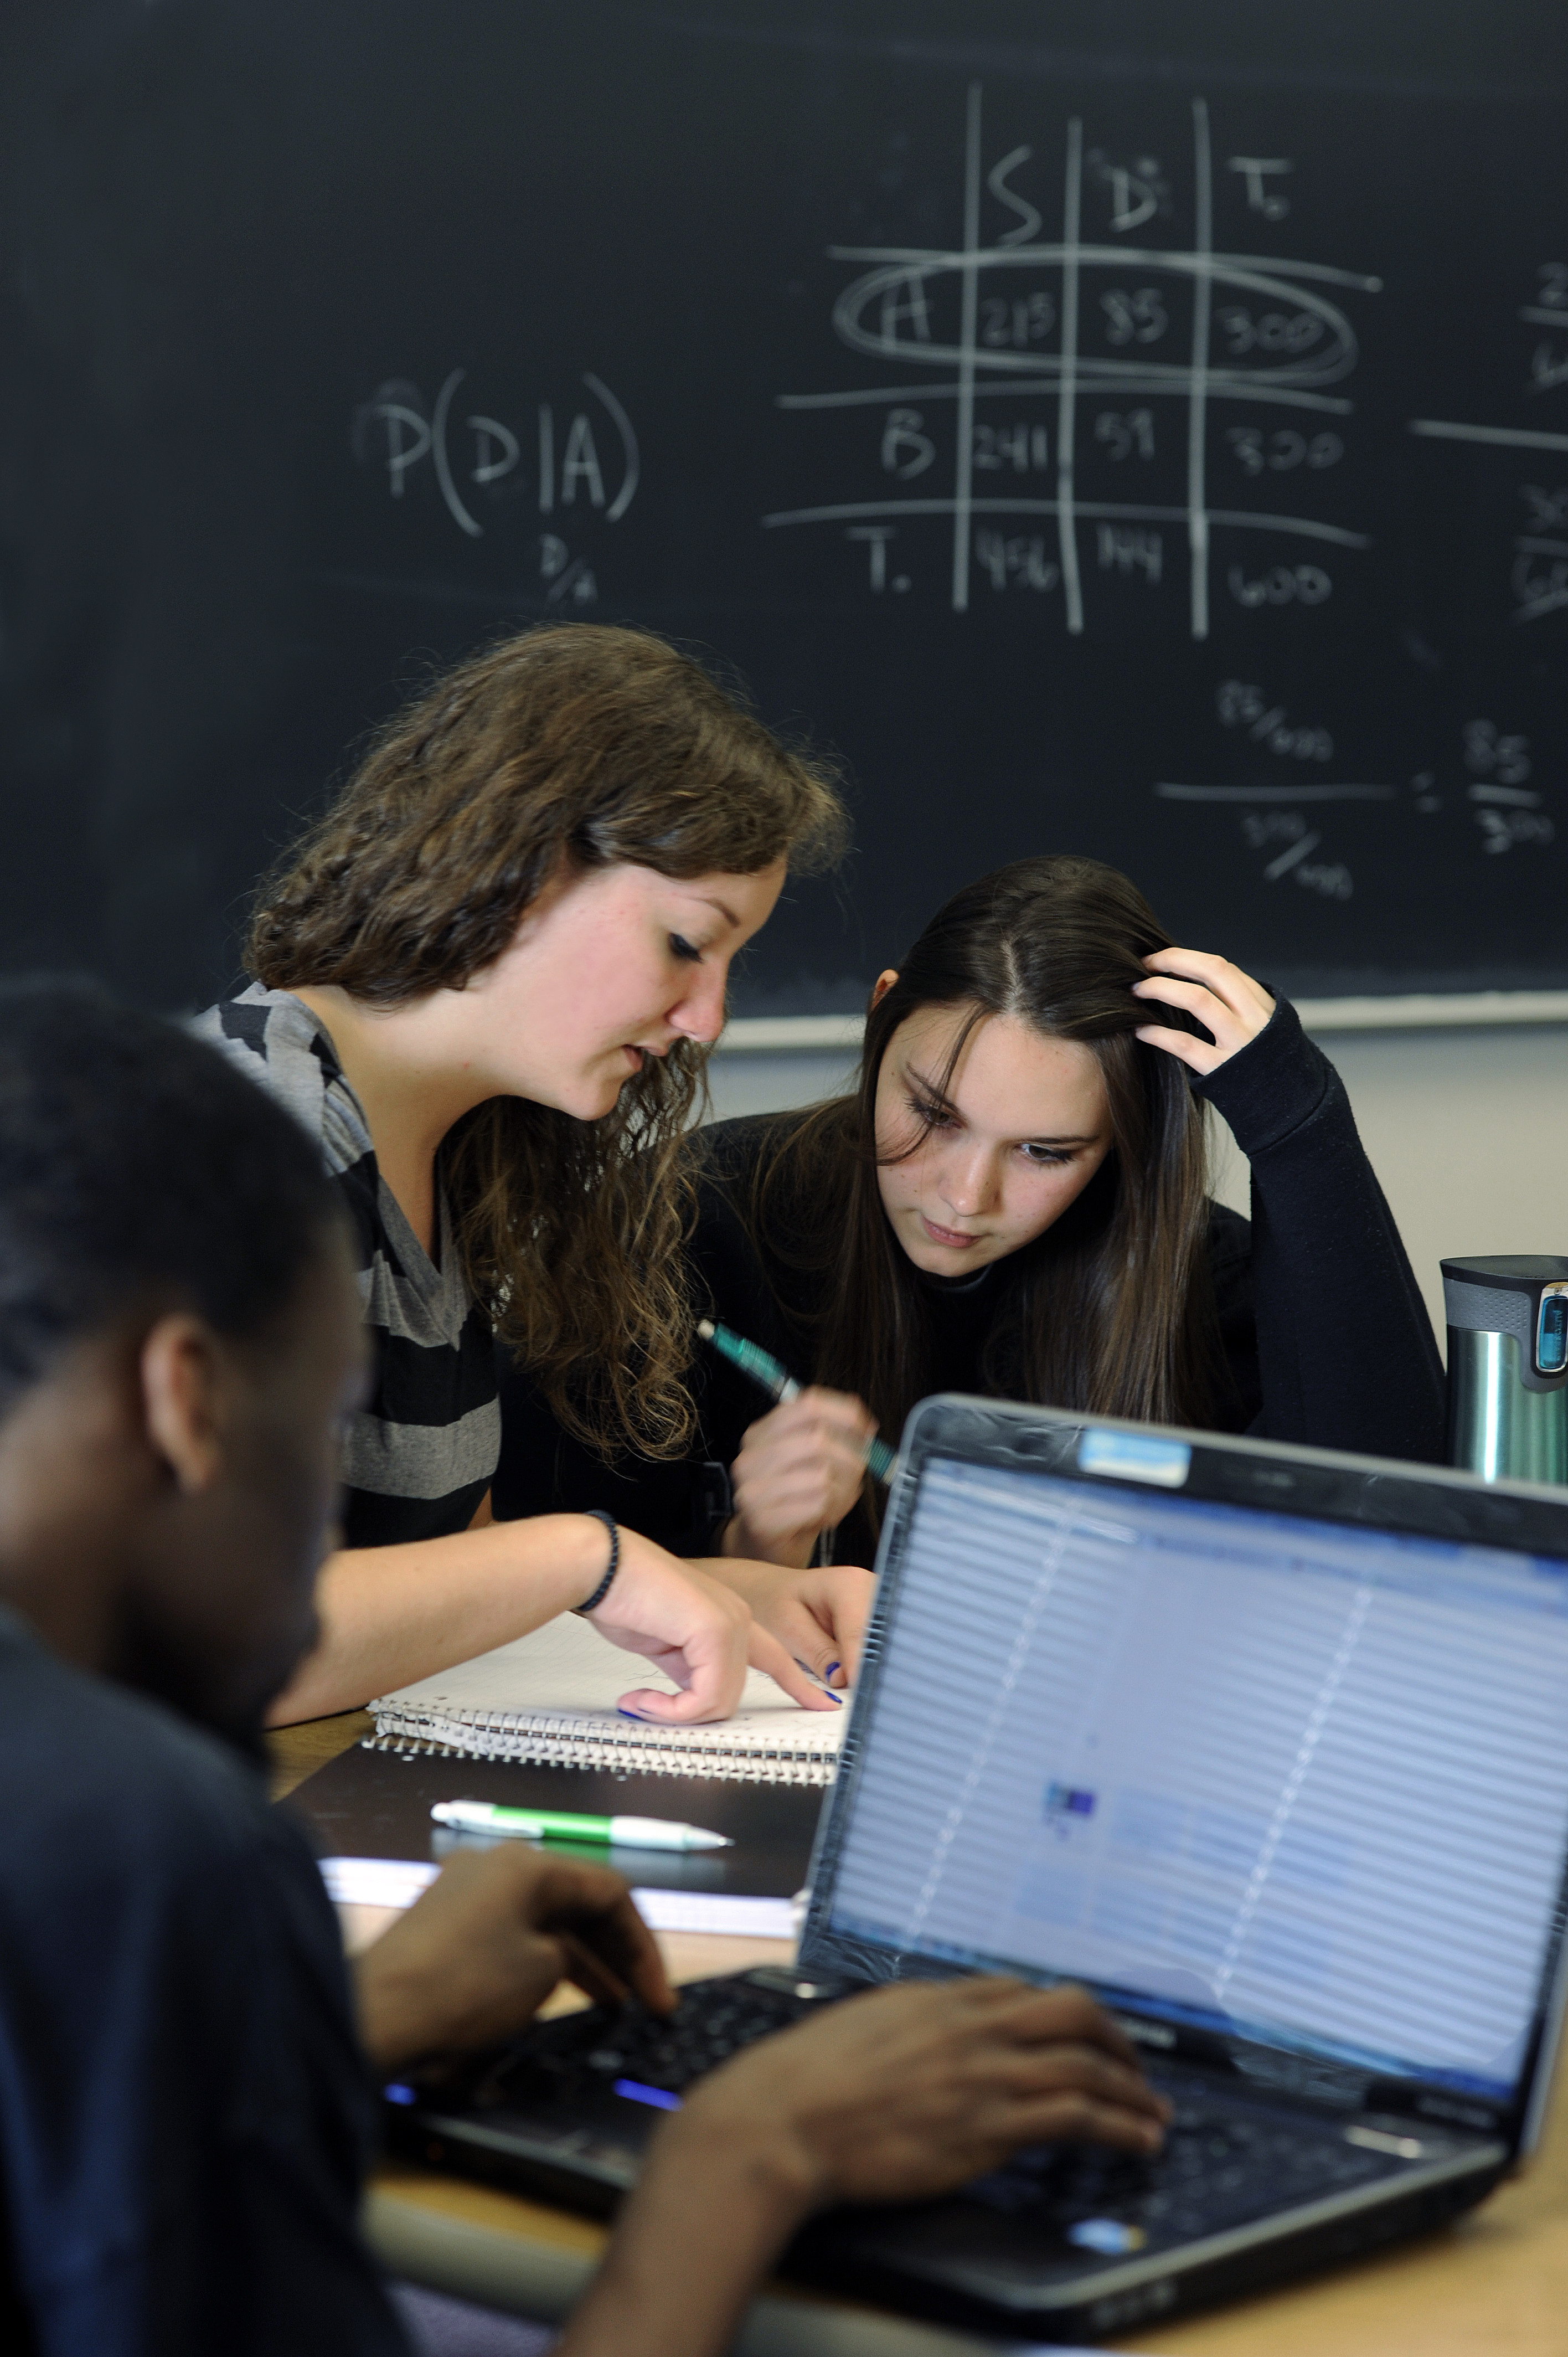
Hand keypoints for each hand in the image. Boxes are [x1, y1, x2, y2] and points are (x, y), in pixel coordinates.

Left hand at [352, 1848, 672, 2075]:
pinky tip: (562, 1995)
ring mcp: (467, 1891)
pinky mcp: (445, 1923)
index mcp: (528, 1863)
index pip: (610, 1892)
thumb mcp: (541, 1972)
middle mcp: (498, 1864)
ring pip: (545, 1919)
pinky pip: (513, 1933)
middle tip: (644, 2003)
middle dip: (616, 1951)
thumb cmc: (466, 1987)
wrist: (374, 2013)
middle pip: (577, 1900)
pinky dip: (543, 1961)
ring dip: (583, 1960)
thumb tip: (558, 1955)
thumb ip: (569, 1954)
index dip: (643, 1947)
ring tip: (614, 2006)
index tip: (660, 2001)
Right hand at [558, 1978, 1165, 2356]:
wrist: (782, 2119)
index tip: (1082, 2036)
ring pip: (1086, 2065)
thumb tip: (928, 2033)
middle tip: (1136, 2068)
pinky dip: (1119, 2126)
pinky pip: (1076, 2117)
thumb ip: (908, 2026)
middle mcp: (970, 2026)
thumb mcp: (863, 2027)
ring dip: (1131, 2092)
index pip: (1022, 1992)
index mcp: (937, 1999)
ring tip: (1153, 2115)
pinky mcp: (989, 2127)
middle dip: (1116, 2038)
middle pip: (1072, 2010)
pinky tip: (1136, 2141)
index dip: (1064, 2014)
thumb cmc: (805, 2081)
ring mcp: (983, 2074)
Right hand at [586, 1529, 841, 1718]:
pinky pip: (704, 1696)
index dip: (797, 1684)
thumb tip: (693, 1696)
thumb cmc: (625, 1596)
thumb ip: (690, 1669)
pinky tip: (643, 1698)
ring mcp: (730, 1622)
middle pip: (732, 1694)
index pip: (774, 1658)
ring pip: (719, 1700)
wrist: (603, 1567)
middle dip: (692, 1712)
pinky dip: (671, 1709)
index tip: (821, 1704)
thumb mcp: (667, 1645)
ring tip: (642, 1700)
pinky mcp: (714, 1630)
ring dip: (675, 1712)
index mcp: (729, 1618)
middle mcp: (737, 1617)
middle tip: (651, 1708)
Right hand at [723, 1388, 877, 1566]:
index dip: (844, 1413)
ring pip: (821, 1475)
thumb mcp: (808, 1460)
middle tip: (858, 1471)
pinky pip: (817, 1505)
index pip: (807, 1405)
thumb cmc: (792, 1499)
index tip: (866, 1426)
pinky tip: (824, 1516)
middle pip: (818, 1440)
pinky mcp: (762, 1521)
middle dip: (850, 1457)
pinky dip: (832, 1511)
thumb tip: (865, 1424)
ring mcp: (752, 1490)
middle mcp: (750, 1458)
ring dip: (843, 1489)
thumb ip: (831, 1436)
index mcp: (760, 1433)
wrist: (765, 1547)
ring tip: (837, 1499)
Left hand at [1132, 948, 1274, 1077]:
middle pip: (1213, 970)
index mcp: (1263, 1004)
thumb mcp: (1264, 1029)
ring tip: (1137, 991)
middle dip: (1173, 960)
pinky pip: (1185, 1044)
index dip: (1187, 958)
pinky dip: (1158, 1033)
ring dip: (1161, 988)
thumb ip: (1238, 1007)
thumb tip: (1194, 983)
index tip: (1161, 959)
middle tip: (1143, 963)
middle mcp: (1254, 1017)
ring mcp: (1239, 1043)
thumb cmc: (1266, 1068)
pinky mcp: (1222, 1069)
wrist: (1289, 1108)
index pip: (1222, 969)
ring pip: (1197, 1000)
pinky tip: (1140, 1030)